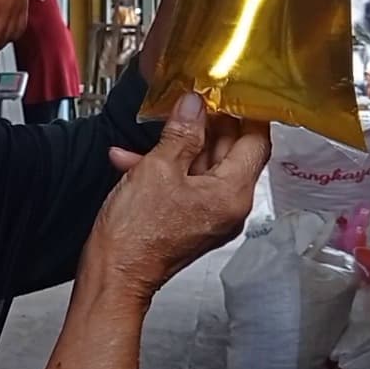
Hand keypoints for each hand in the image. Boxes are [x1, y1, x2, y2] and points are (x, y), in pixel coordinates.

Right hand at [85, 93, 270, 302]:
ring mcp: (209, 216)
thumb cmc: (136, 235)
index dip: (245, 112)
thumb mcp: (157, 169)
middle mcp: (228, 207)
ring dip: (181, 144)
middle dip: (209, 124)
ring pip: (204, 166)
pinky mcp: (187, 221)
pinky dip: (166, 167)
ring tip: (158, 124)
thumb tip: (194, 106)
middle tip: (193, 100)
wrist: (113, 277)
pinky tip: (133, 156)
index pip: (256, 142)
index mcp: (232, 194)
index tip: (231, 91)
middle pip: (231, 152)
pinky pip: (186, 184)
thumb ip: (181, 133)